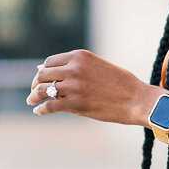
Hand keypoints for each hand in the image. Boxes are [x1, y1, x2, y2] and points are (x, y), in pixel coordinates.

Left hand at [27, 51, 154, 126]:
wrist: (137, 99)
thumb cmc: (122, 84)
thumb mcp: (99, 67)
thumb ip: (78, 67)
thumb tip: (55, 72)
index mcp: (80, 56)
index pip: (50, 62)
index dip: (43, 71)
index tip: (41, 78)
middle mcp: (74, 68)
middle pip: (43, 74)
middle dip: (35, 83)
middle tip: (33, 91)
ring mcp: (73, 86)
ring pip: (42, 90)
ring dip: (33, 96)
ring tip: (31, 101)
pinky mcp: (75, 103)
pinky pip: (49, 105)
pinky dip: (41, 109)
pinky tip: (38, 111)